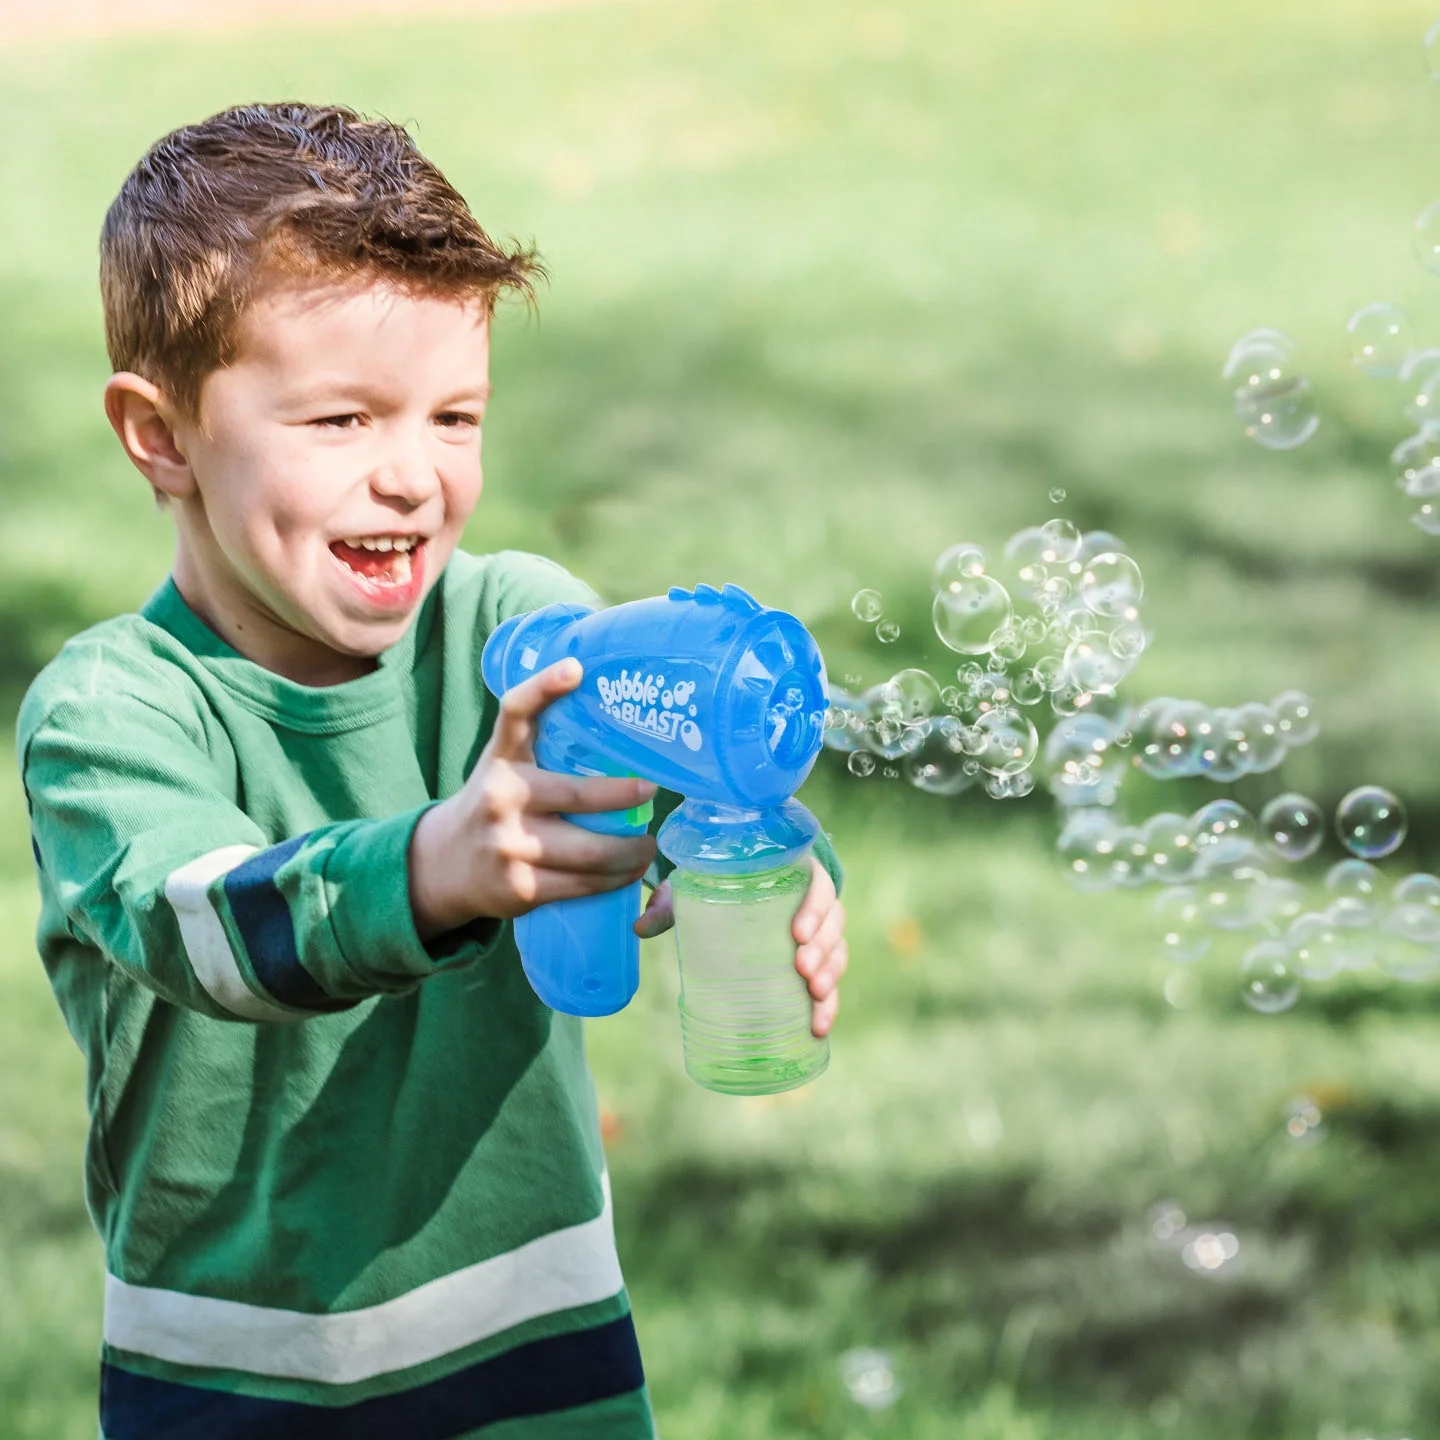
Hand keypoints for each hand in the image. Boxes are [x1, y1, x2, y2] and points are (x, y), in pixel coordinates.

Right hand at [409, 658, 656, 938]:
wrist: (444, 864)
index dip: (543, 687)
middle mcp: (500, 796)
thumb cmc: (494, 802)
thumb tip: (604, 696)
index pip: (516, 712)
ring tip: (647, 844)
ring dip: (632, 850)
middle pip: (578, 795)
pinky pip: (583, 885)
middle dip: (626, 796)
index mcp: (501, 757)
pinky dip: (615, 880)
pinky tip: (629, 872)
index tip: (575, 669)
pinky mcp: (520, 887)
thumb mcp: (505, 761)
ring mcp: (509, 844)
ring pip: (591, 851)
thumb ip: (541, 737)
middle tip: (652, 792)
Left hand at [635, 856, 847, 1037]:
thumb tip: (640, 927)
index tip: (797, 932)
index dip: (815, 907)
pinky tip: (819, 1026)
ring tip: (814, 995)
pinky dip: (830, 1004)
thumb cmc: (722, 887)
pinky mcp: (817, 964)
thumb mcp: (697, 887)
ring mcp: (820, 935)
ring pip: (838, 951)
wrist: (737, 896)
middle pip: (834, 922)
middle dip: (823, 948)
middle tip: (801, 968)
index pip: (817, 883)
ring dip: (831, 974)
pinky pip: (833, 981)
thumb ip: (672, 902)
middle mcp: (814, 903)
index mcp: (793, 873)